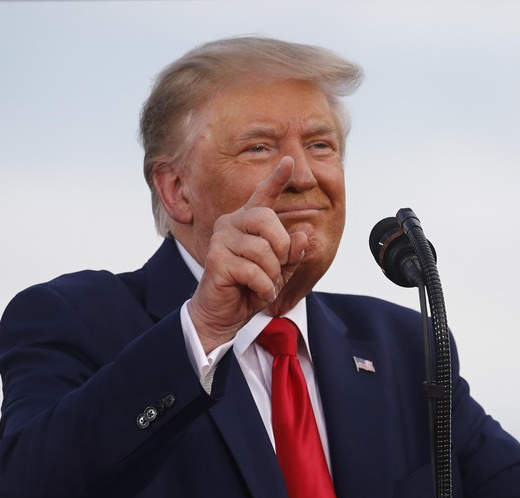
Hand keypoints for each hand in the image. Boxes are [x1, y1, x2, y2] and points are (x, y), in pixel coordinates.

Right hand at [187, 157, 309, 351]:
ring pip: (264, 250)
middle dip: (282, 249)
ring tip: (265, 284)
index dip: (277, 178)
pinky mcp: (215, 259)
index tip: (290, 161)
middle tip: (277, 269)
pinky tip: (257, 293)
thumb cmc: (251, 288)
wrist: (223, 314)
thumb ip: (293, 252)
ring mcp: (221, 240)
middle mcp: (231, 223)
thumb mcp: (280, 270)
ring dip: (273, 275)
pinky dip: (264, 288)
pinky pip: (254, 271)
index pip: (264, 195)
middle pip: (268, 220)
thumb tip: (304, 233)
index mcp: (248, 222)